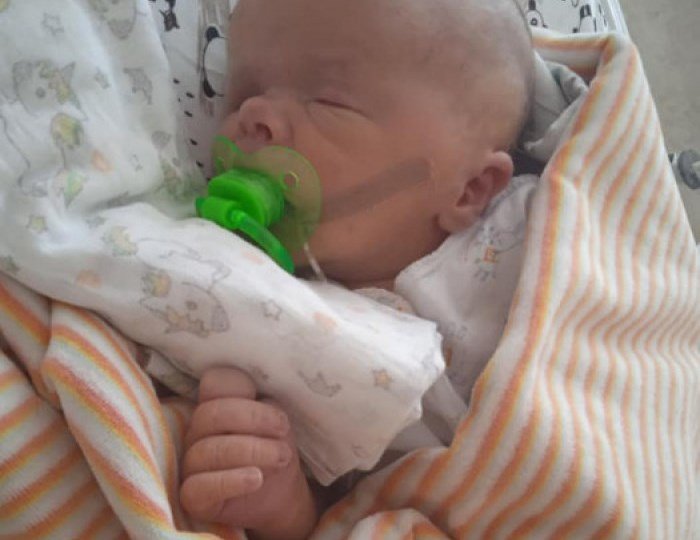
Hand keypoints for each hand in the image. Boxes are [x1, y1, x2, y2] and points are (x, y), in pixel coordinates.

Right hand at [180, 368, 317, 539]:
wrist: (281, 496)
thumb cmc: (274, 452)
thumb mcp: (277, 424)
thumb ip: (265, 405)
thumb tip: (262, 395)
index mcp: (216, 407)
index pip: (214, 382)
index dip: (242, 389)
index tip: (276, 414)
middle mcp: (197, 432)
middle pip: (211, 414)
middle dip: (254, 420)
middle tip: (283, 432)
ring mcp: (191, 464)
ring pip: (208, 450)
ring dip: (252, 450)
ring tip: (280, 458)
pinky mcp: (192, 497)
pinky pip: (200, 487)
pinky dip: (230, 481)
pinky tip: (255, 479)